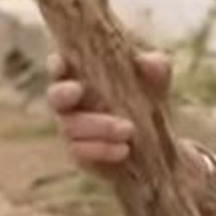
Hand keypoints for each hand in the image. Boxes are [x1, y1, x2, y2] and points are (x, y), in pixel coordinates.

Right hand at [46, 50, 184, 174]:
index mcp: (83, 75)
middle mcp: (72, 101)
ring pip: (70, 127)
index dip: (57, 64)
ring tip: (129, 129)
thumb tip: (146, 61)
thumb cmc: (149, 94)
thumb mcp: (157, 78)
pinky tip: (124, 149)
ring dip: (97, 127)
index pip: (61, 65)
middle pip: (56, 96)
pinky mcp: (80, 153)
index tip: (61, 63)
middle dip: (62, 93)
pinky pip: (81, 152)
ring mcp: (73, 128)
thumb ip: (154, 66)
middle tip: (77, 90)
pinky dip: (102, 150)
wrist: (160, 137)